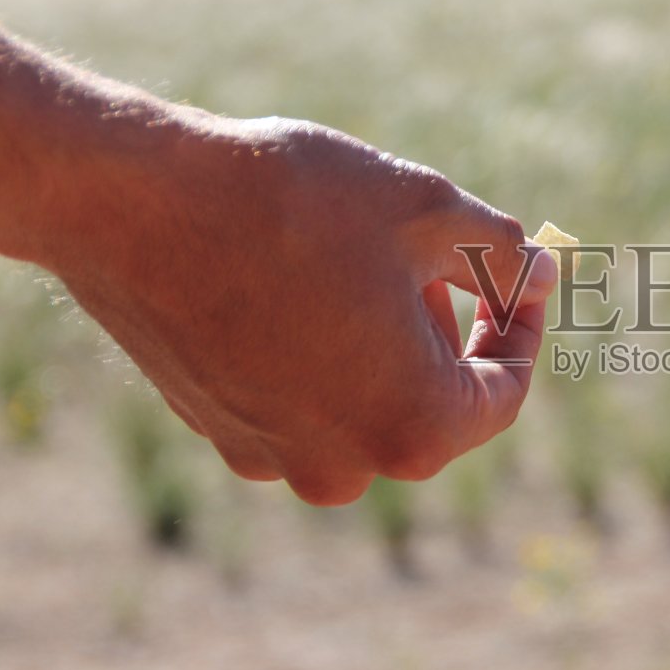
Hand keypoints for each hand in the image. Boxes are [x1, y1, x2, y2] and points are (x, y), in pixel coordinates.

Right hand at [47, 114, 554, 505]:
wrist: (131, 202)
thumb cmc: (292, 203)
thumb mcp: (426, 209)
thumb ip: (501, 253)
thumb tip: (538, 275)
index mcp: (414, 428)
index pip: (503, 392)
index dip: (522, 323)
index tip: (519, 270)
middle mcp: (345, 467)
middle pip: (433, 404)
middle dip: (450, 330)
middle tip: (440, 254)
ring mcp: (274, 458)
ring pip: (365, 401)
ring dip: (387, 342)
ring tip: (367, 261)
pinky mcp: (219, 431)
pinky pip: (300, 400)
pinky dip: (321, 352)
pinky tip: (299, 282)